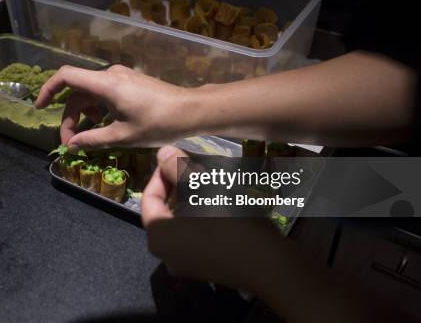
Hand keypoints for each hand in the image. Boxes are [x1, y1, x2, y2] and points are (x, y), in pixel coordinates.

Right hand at [35, 65, 194, 149]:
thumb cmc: (158, 123)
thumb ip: (93, 140)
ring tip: (88, 138)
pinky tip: (104, 128)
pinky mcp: (130, 83)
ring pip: (91, 94)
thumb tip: (73, 144)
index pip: (66, 76)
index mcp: (105, 84)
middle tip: (71, 143)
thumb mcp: (123, 136)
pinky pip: (105, 94)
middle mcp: (110, 75)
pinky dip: (98, 110)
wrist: (190, 111)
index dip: (48, 89)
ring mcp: (121, 77)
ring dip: (84, 115)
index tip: (39, 107)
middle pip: (77, 92)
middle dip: (69, 117)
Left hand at [142, 145, 286, 291]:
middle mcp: (166, 254)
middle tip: (198, 166)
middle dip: (180, 184)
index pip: (149, 198)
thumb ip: (178, 168)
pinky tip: (223, 202)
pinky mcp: (208, 267)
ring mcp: (187, 263)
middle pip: (166, 209)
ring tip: (212, 180)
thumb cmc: (231, 223)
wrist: (271, 265)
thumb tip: (162, 152)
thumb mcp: (204, 187)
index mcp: (158, 236)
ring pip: (183, 221)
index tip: (179, 157)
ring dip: (194, 198)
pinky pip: (198, 234)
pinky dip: (204, 216)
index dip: (162, 173)